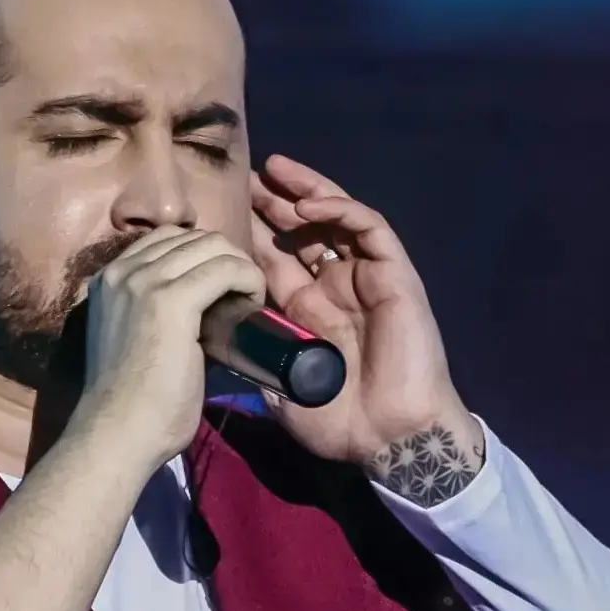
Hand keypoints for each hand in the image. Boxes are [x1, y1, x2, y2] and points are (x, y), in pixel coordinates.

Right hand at [73, 226, 267, 472]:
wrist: (117, 434)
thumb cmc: (131, 404)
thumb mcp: (137, 341)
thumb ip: (162, 317)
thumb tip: (212, 312)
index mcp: (108, 280)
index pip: (166, 241)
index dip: (203, 259)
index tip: (222, 292)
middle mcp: (121, 271)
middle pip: (192, 237)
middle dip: (225, 260)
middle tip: (241, 297)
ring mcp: (143, 282)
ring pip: (212, 247)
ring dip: (240, 268)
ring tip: (248, 302)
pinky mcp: (170, 301)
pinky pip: (226, 269)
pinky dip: (248, 280)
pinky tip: (253, 304)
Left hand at [249, 155, 482, 483]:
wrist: (390, 438)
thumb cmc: (339, 422)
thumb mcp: (279, 389)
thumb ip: (255, 359)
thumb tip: (215, 336)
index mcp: (305, 311)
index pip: (273, 257)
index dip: (249, 231)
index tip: (218, 207)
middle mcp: (334, 287)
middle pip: (301, 230)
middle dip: (271, 202)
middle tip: (240, 177)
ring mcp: (365, 278)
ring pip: (335, 218)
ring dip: (304, 191)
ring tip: (273, 172)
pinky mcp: (394, 275)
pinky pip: (370, 229)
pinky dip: (340, 210)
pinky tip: (308, 203)